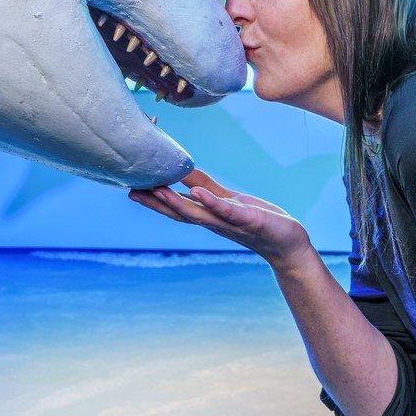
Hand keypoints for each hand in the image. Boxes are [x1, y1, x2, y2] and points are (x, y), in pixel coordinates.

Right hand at [127, 168, 312, 266]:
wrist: (286, 243)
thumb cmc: (257, 221)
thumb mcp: (227, 200)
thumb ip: (205, 186)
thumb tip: (181, 171)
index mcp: (207, 215)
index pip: (175, 207)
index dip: (152, 199)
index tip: (129, 187)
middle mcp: (213, 221)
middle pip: (179, 212)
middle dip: (155, 203)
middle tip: (132, 191)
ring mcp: (229, 222)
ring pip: (197, 213)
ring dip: (176, 203)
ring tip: (157, 190)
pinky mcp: (248, 219)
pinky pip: (226, 210)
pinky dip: (210, 202)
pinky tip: (196, 191)